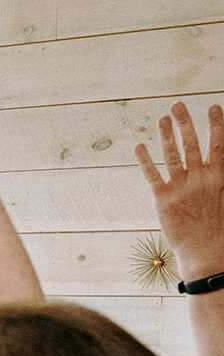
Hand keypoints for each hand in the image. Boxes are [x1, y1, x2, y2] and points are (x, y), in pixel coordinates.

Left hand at [135, 103, 223, 277]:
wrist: (206, 252)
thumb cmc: (220, 229)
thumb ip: (222, 178)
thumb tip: (221, 163)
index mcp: (219, 176)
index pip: (218, 143)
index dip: (216, 124)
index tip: (213, 107)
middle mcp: (200, 178)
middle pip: (192, 143)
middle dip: (184, 122)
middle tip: (177, 104)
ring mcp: (181, 187)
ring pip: (172, 154)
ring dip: (166, 135)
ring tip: (161, 119)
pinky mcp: (163, 199)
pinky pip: (152, 175)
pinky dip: (145, 160)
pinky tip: (139, 146)